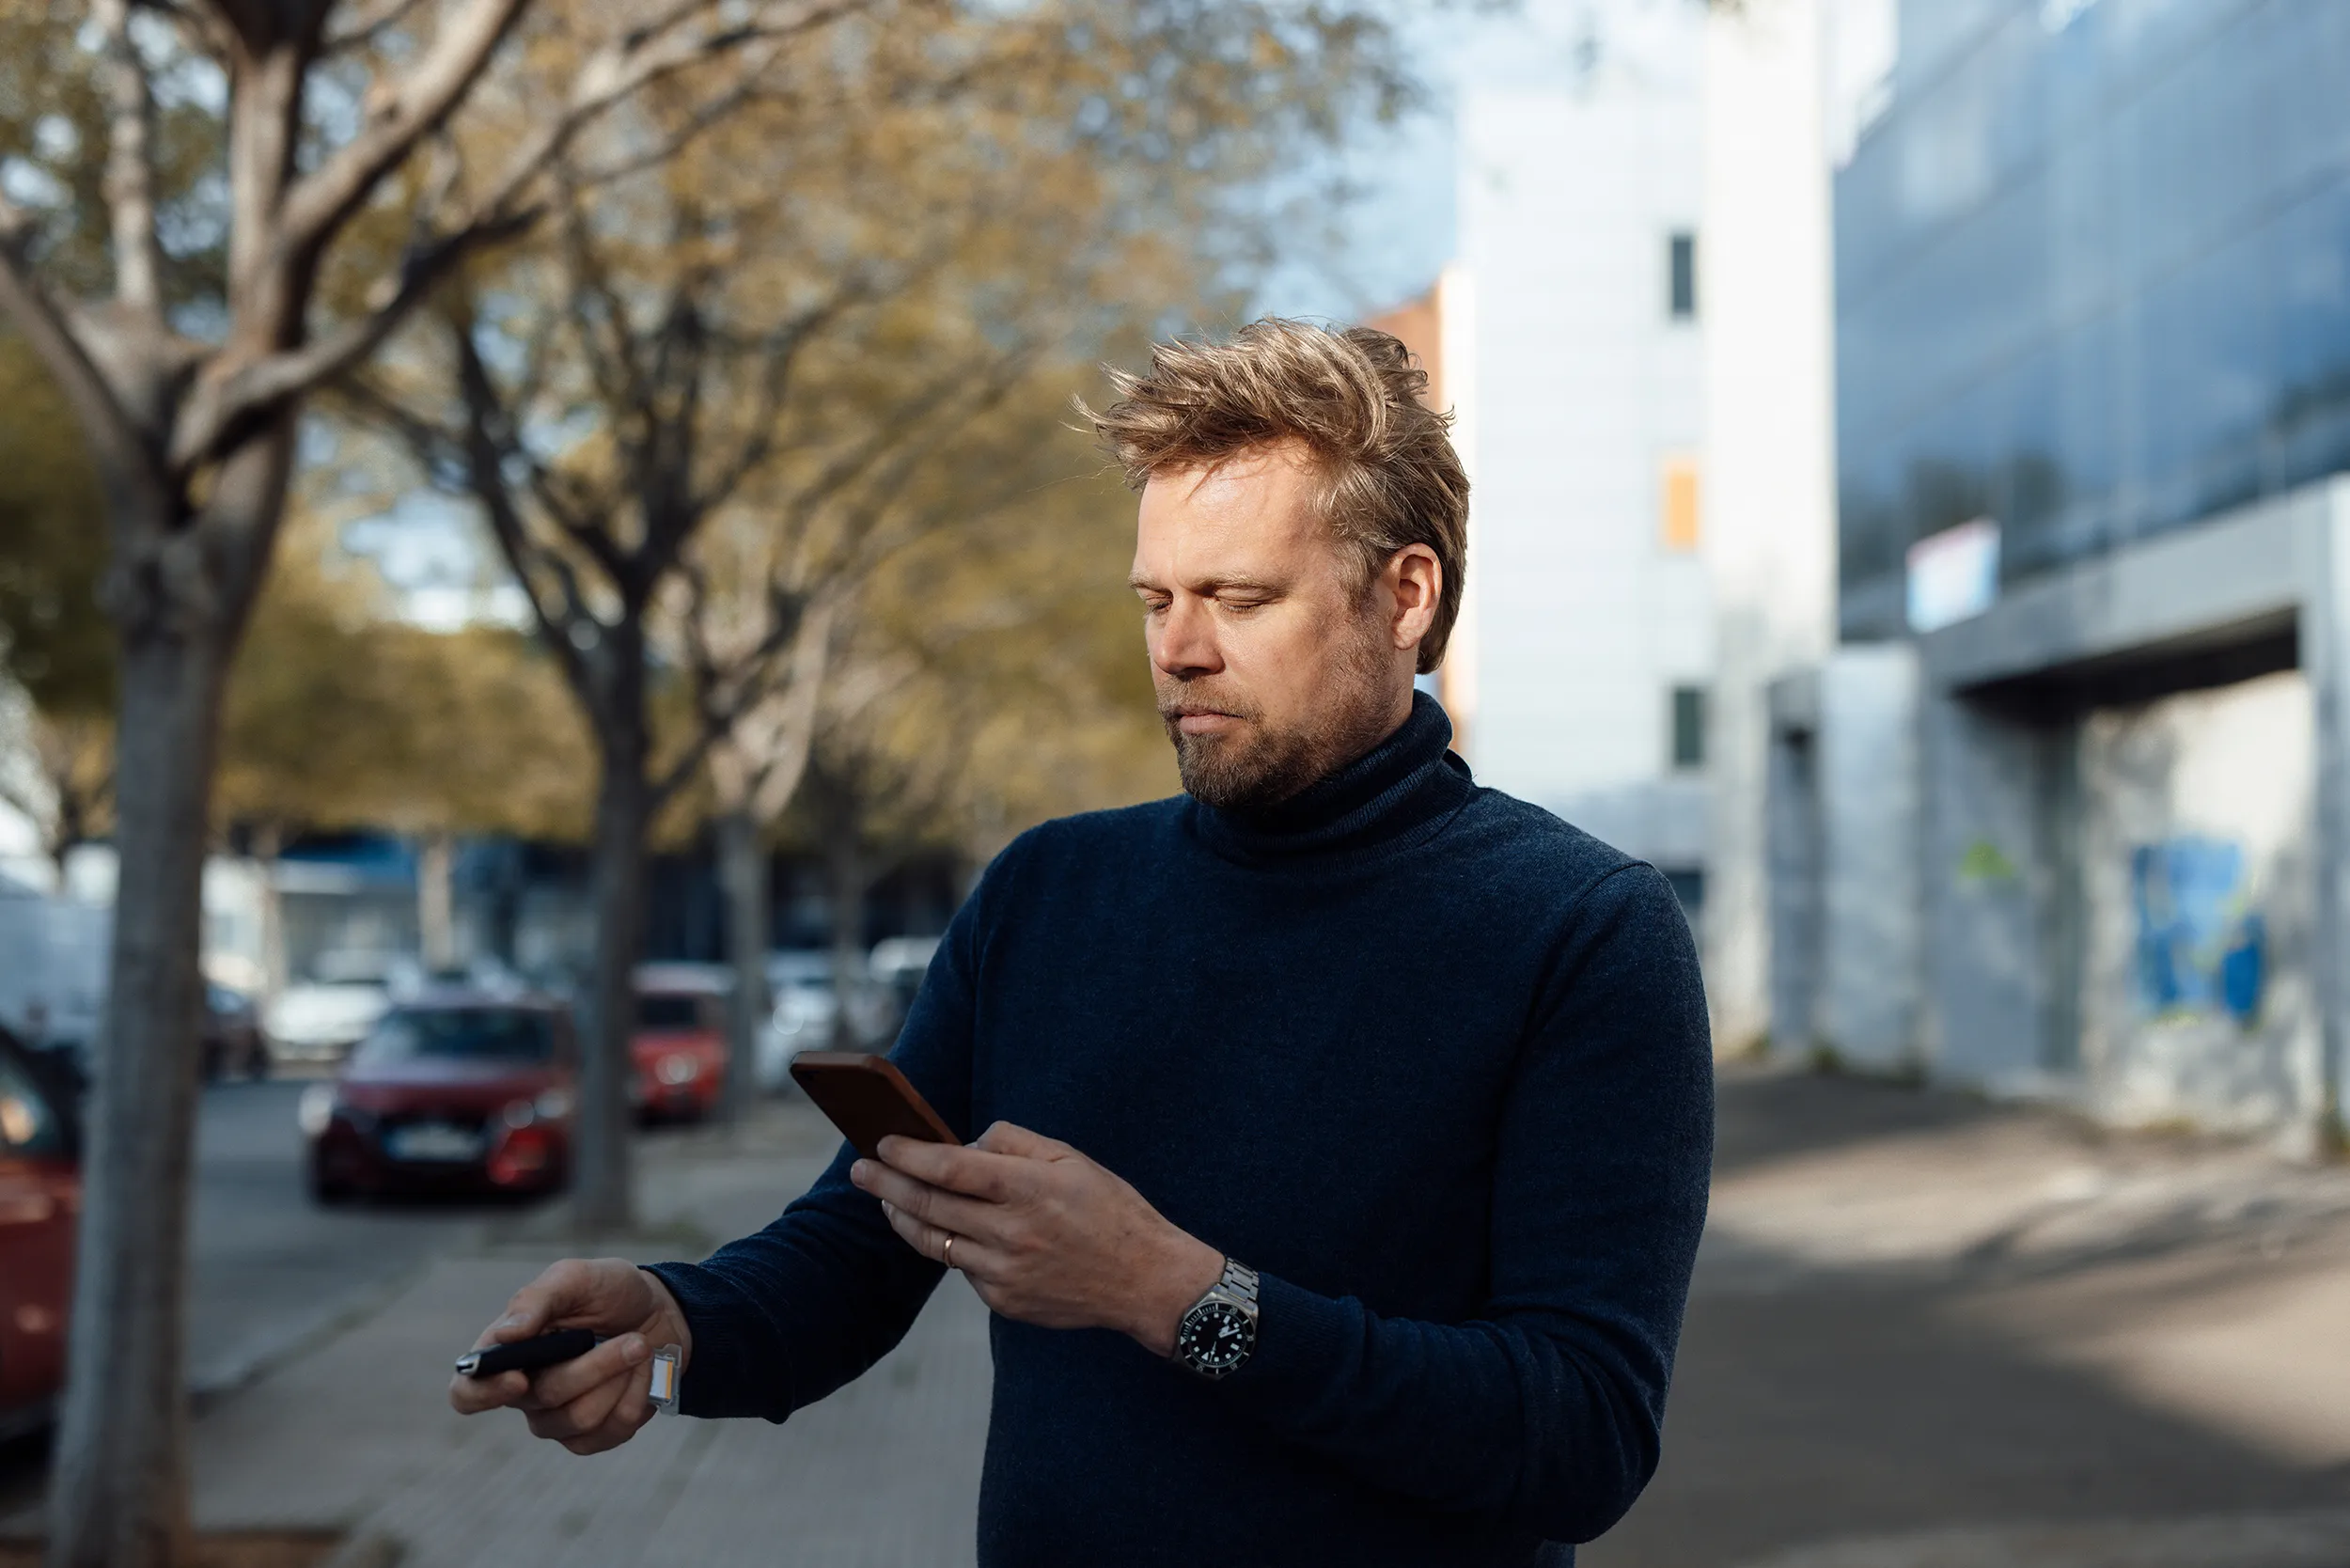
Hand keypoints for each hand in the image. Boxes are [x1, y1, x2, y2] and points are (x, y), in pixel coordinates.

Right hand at [447, 1257, 694, 1454]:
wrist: (661, 1311)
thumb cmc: (609, 1291)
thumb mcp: (577, 1277)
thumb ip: (538, 1299)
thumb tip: (505, 1335)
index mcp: (505, 1352)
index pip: (466, 1393)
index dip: (486, 1394)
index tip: (520, 1379)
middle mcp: (523, 1392)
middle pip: (545, 1399)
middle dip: (597, 1365)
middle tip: (634, 1340)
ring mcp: (556, 1419)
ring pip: (581, 1419)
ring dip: (621, 1379)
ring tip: (639, 1349)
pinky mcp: (591, 1436)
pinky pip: (610, 1433)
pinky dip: (637, 1398)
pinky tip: (642, 1374)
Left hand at [850, 1122, 1222, 1357]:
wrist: (1144, 1281)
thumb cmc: (1110, 1210)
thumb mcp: (1071, 1159)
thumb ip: (1015, 1143)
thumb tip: (967, 1145)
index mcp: (1029, 1189)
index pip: (950, 1168)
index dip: (910, 1155)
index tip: (884, 1143)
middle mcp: (1011, 1232)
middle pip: (930, 1205)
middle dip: (886, 1184)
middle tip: (859, 1170)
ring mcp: (1004, 1273)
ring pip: (935, 1242)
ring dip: (903, 1218)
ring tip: (885, 1200)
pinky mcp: (1004, 1301)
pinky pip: (962, 1268)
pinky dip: (947, 1245)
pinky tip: (943, 1230)